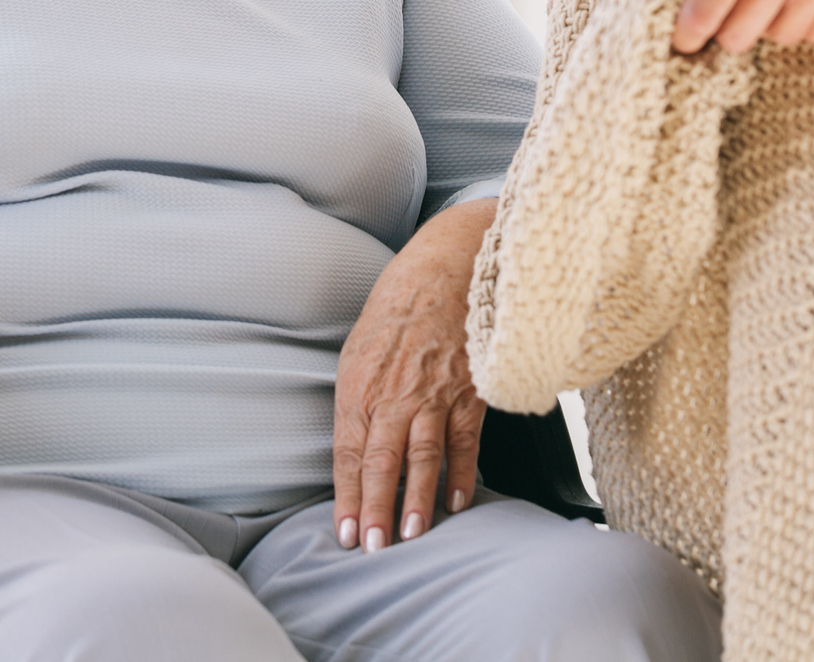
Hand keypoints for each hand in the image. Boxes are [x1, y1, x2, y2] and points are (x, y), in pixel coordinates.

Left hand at [331, 198, 496, 552]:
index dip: (345, 494)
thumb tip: (353, 448)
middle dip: (374, 508)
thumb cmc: (397, 307)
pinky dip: (461, 472)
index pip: (346, 451)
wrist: (445, 267)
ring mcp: (433, 393)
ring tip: (409, 536)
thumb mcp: (359, 348)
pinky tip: (456, 501)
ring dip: (415, 500)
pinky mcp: (469, 390)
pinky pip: (464, 440)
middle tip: (371, 547)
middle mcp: (393, 393)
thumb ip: (357, 399)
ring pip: (421, 457)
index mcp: (358, 383)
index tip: (344, 530)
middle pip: (379, 461)